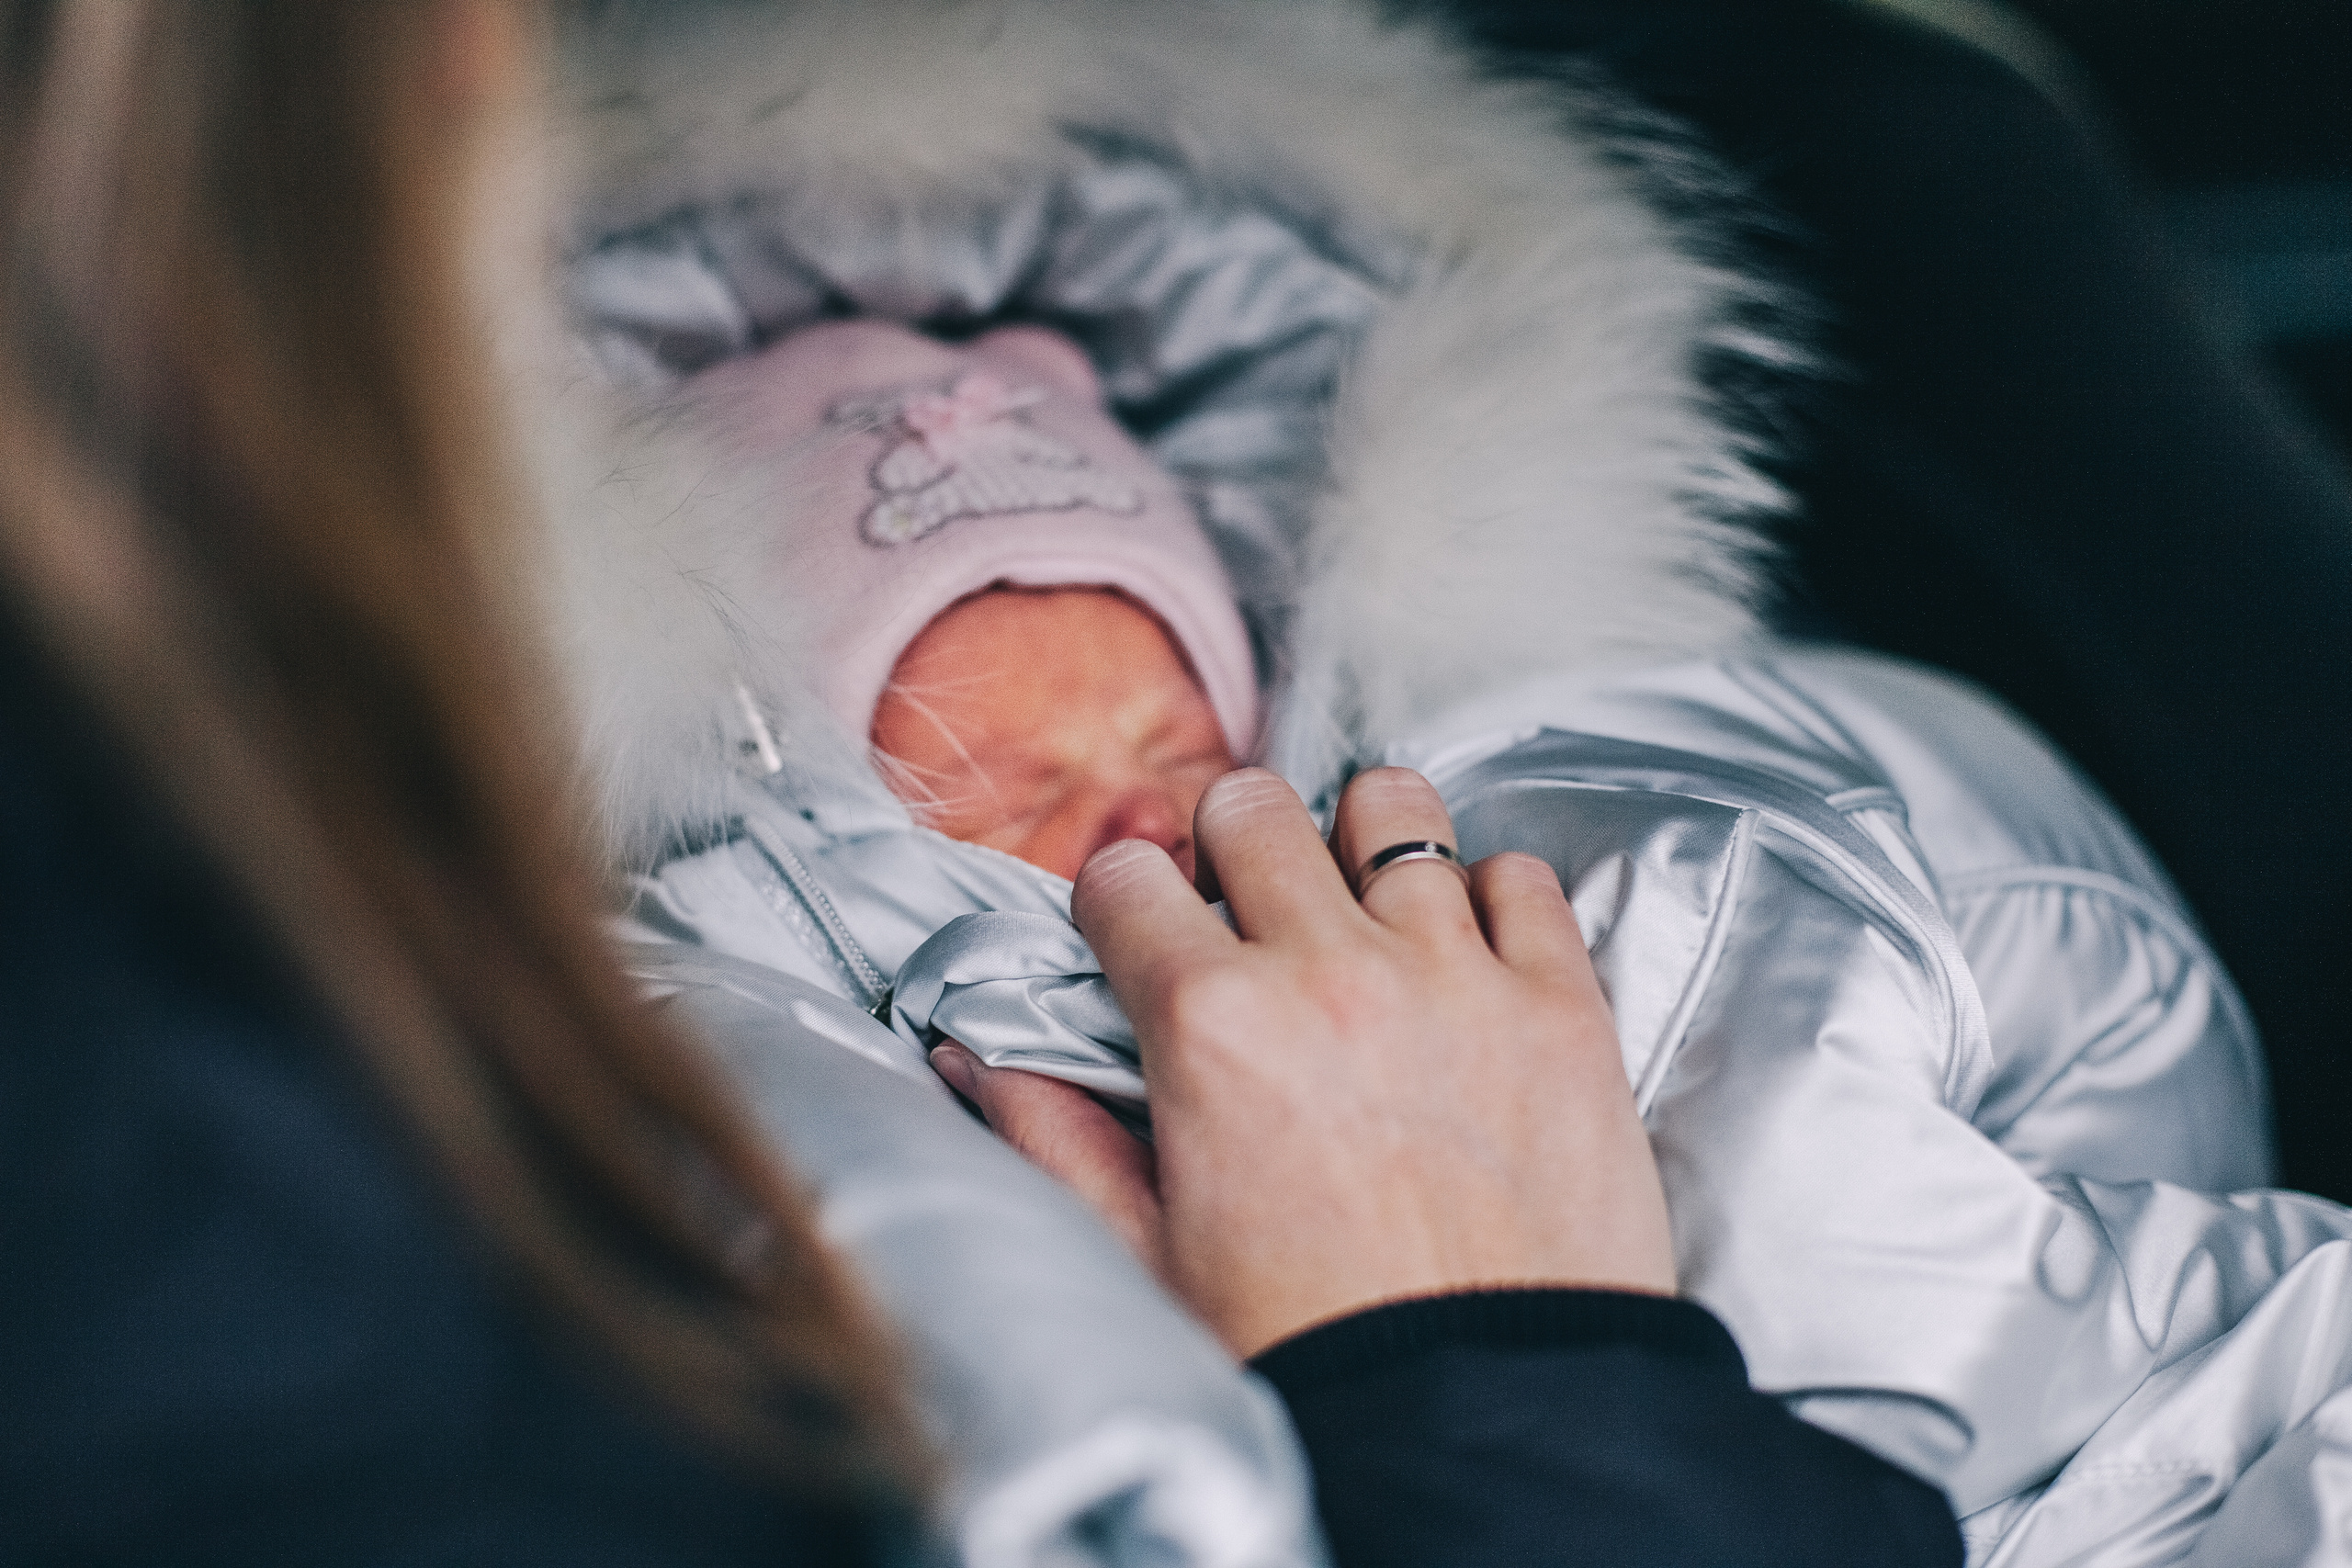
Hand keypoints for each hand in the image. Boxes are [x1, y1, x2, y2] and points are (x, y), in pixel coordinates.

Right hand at [930, 766, 1674, 1357]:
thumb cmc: (1310, 1351)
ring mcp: (1456, 976)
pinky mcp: (1561, 1005)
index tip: (1144, 929)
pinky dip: (1492, 894)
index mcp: (1211, 1026)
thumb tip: (976, 1057)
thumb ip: (1055, 1137)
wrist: (1480, 1423)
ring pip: (1395, 808)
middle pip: (1254, 809)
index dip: (1124, 899)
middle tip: (1247, 901)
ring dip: (1364, 841)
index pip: (1128, 875)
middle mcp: (1330, 971)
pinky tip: (1471, 952)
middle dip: (1232, 842)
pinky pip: (1522, 876)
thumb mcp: (1146, 1257)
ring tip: (1365, 903)